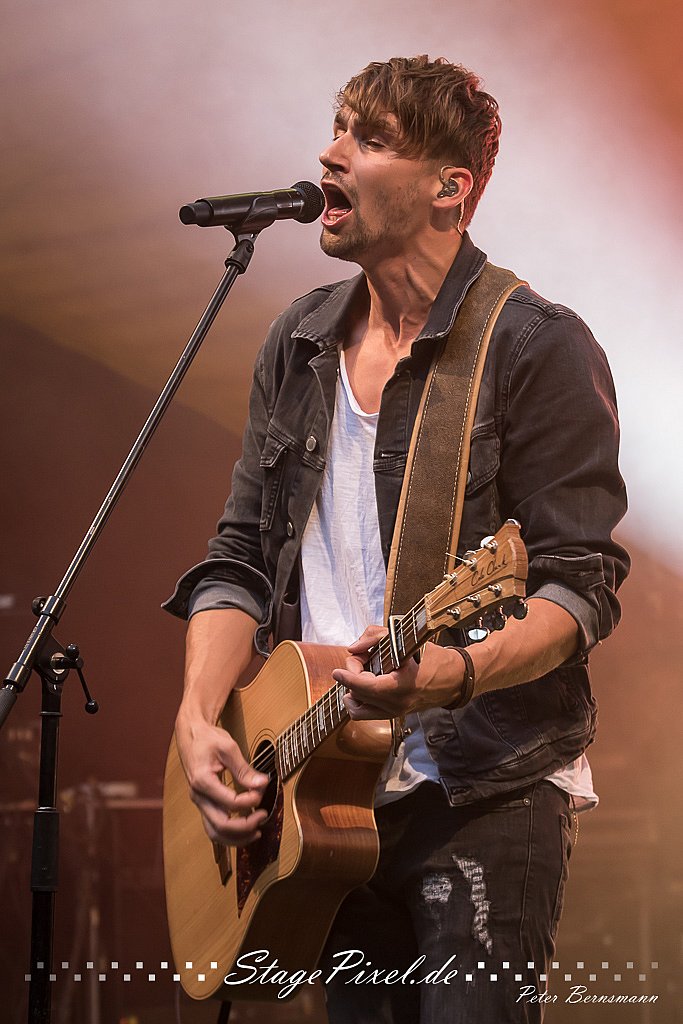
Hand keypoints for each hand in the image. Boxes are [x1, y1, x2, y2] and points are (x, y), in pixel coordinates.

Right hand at [175, 710, 268, 846]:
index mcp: (202, 781)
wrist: (192, 735)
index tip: (262, 791)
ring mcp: (199, 802)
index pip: (230, 803)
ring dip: (236, 837)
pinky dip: (229, 834)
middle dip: (245, 826)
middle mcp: (198, 796)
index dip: (250, 801)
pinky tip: (244, 831)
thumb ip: (244, 769)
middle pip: (221, 825)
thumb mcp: (228, 748)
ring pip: (215, 832)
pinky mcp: (203, 804)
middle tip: (263, 816)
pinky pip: (213, 827)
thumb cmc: (208, 739)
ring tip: (256, 832)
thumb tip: (262, 783)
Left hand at [332, 625, 465, 719]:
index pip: (364, 686)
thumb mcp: (405, 638)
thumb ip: (375, 636)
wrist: (454, 678)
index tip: (337, 671)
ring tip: (363, 672)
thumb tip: (354, 648)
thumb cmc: (432, 657)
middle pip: (358, 693)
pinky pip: (366, 714)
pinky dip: (359, 700)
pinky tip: (364, 685)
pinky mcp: (394, 715)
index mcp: (401, 686)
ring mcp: (395, 712)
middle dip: (353, 673)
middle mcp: (396, 704)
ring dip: (353, 690)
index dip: (347, 677)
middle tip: (363, 656)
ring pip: (358, 709)